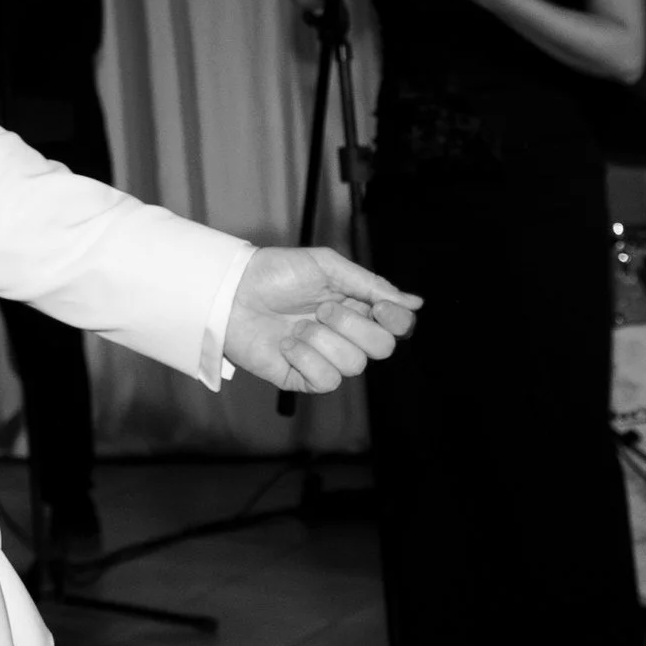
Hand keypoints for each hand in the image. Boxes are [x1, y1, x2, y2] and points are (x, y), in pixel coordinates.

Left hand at [223, 246, 418, 392]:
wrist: (231, 291)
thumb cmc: (274, 273)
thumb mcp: (325, 266)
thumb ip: (369, 284)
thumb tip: (414, 303)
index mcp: (357, 307)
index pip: (398, 326)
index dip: (396, 321)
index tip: (379, 307)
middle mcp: (346, 335)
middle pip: (382, 348)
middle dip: (353, 325)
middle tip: (322, 308)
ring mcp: (325, 358)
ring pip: (354, 364)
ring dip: (322, 340)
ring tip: (296, 325)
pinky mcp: (304, 377)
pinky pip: (327, 380)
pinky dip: (307, 359)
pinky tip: (287, 344)